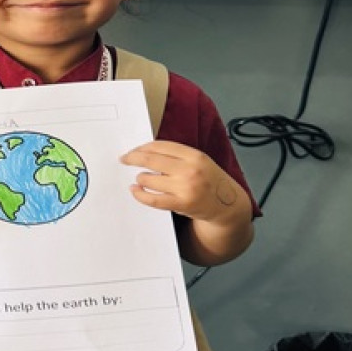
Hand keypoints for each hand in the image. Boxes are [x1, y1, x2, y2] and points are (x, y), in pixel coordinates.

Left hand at [120, 140, 247, 224]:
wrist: (227, 204)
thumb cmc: (209, 180)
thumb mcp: (199, 161)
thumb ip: (177, 155)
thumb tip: (145, 151)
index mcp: (194, 155)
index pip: (160, 146)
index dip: (142, 147)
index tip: (133, 150)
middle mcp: (190, 170)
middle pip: (151, 159)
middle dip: (133, 158)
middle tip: (124, 159)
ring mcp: (185, 188)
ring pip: (148, 178)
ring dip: (140, 178)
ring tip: (141, 179)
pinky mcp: (181, 204)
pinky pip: (152, 199)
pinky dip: (139, 194)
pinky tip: (135, 190)